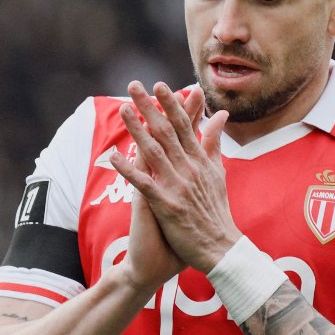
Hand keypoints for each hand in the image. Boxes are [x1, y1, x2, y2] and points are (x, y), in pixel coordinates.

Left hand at [109, 81, 239, 273]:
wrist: (220, 248)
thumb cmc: (217, 212)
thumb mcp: (218, 173)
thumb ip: (214, 143)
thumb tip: (220, 116)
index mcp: (201, 161)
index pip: (185, 126)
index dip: (171, 105)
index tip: (159, 85)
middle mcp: (190, 169)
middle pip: (167, 132)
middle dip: (150, 107)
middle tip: (134, 86)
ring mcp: (178, 186)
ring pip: (154, 151)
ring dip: (137, 129)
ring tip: (123, 110)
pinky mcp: (167, 205)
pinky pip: (144, 184)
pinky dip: (129, 169)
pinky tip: (114, 156)